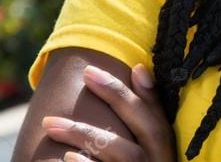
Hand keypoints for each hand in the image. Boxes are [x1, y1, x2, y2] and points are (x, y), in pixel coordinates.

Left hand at [41, 62, 176, 161]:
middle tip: (77, 81)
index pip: (151, 115)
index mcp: (167, 149)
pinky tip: (67, 159)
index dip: (125, 92)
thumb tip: (139, 69)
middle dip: (107, 107)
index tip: (91, 71)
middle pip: (135, 134)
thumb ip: (150, 111)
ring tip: (53, 125)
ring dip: (86, 137)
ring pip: (120, 156)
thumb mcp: (154, 142)